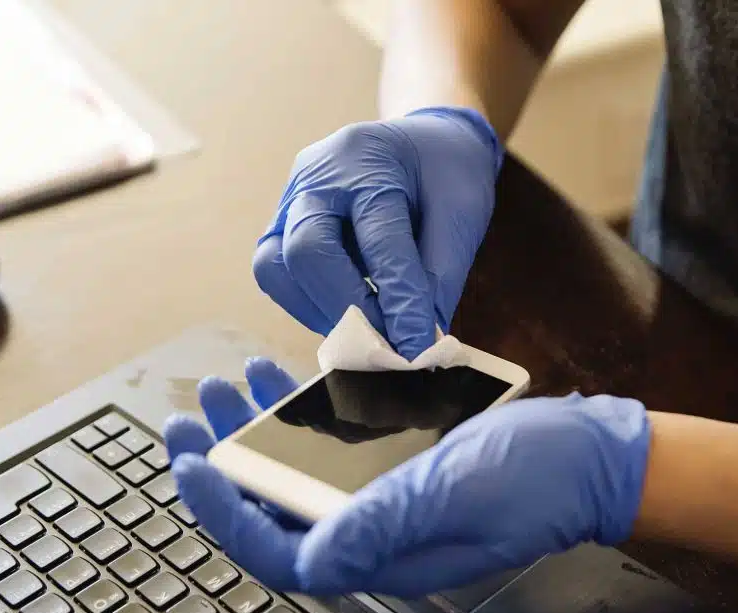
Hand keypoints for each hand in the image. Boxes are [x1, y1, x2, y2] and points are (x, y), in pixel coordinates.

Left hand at [164, 359, 651, 597]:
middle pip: (275, 505)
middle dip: (224, 459)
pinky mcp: (394, 463)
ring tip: (228, 382)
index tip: (193, 463)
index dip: (226, 511)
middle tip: (188, 416)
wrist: (589, 455)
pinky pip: (332, 441)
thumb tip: (305, 557)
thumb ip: (379, 524)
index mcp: (379, 552)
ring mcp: (380, 495)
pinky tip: (287, 375)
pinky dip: (303, 408)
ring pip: (298, 469)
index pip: (278, 548)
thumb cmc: (533, 478)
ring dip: (257, 427)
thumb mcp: (455, 494)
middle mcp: (370, 530)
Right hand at [253, 107, 502, 359]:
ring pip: (275, 267)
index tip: (416, 347)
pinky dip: (308, 303)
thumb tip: (418, 340)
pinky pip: (277, 273)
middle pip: (306, 250)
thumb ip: (440, 273)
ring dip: (319, 311)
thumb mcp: (462, 210)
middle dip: (346, 307)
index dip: (398, 299)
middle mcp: (316, 175)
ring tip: (366, 332)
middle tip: (385, 345)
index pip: (377, 239)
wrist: (422, 139)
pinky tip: (346, 314)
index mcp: (367, 158)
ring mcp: (289, 198)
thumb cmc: (445, 169)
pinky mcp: (280, 225)